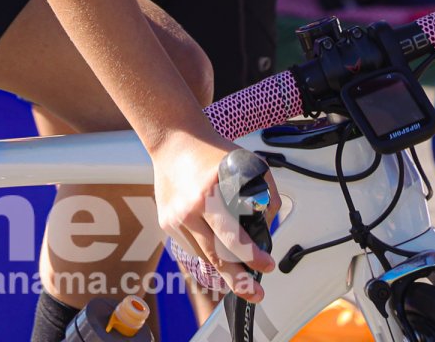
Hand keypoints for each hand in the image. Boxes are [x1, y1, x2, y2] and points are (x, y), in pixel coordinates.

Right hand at [152, 130, 278, 301]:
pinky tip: (218, 250)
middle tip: (256, 293)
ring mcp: (176, 218)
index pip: (234, 237)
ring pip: (205, 257)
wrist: (173, 142)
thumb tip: (267, 227)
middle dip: (239, 280)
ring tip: (241, 281)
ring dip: (225, 271)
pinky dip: (208, 250)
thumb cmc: (211, 152)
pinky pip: (192, 246)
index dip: (252, 257)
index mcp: (211, 194)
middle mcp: (191, 209)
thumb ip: (264, 195)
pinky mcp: (167, 223)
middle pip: (217, 257)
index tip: (267, 265)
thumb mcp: (249, 165)